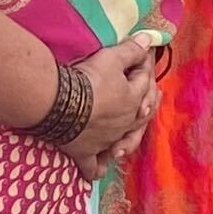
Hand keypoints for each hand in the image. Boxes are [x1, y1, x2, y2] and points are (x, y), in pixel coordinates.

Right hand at [56, 35, 164, 167]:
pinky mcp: (85, 152)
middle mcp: (125, 124)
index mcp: (133, 101)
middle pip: (139, 115)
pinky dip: (96, 169)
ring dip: (127, 141)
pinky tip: (98, 173)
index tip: (145, 56)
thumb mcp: (110, 59)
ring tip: (128, 141)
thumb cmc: (88, 79)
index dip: (145, 66)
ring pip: (121, 142)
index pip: (144, 81)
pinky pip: (92, 165)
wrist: (61, 104)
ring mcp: (106, 140)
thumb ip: (130, 51)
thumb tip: (148, 40)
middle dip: (145, 106)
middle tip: (150, 102)